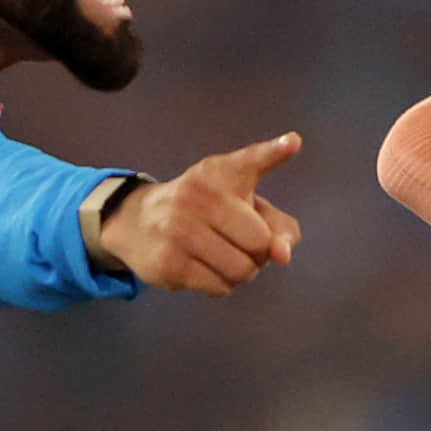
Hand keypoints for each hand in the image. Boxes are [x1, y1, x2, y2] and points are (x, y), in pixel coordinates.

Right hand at [93, 133, 303, 294]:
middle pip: (261, 243)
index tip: (292, 143)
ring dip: (241, 272)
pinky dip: (222, 283)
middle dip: (258, 252)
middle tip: (238, 241)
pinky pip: (221, 287)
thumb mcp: (240, 203)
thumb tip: (283, 255)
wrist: (138, 221)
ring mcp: (180, 230)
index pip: (251, 161)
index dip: (274, 152)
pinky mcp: (169, 263)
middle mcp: (200, 196)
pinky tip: (203, 266)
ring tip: (222, 255)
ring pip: (242, 270)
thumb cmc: (205, 212)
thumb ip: (278, 225)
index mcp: (220, 173)